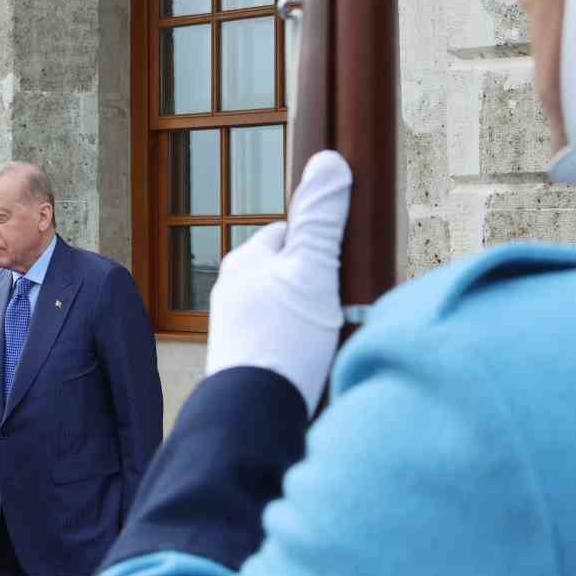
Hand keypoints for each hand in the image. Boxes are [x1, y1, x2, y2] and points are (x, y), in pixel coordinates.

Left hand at [205, 150, 351, 414]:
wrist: (254, 413)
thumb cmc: (283, 338)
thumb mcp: (312, 271)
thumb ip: (321, 219)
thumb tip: (328, 162)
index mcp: (245, 261)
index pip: (289, 233)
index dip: (321, 246)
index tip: (343, 266)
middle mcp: (232, 289)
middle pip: (289, 272)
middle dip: (317, 286)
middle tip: (343, 308)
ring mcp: (236, 325)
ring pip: (285, 306)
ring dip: (311, 318)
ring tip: (330, 340)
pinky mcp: (243, 358)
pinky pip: (280, 338)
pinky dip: (299, 345)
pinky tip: (313, 362)